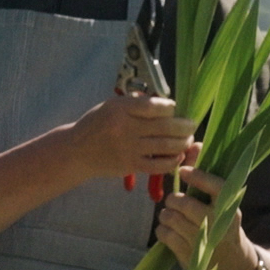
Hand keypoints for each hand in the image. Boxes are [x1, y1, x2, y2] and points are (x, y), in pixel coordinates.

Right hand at [66, 94, 195, 180]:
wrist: (77, 151)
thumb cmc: (96, 125)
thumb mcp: (111, 106)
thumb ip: (135, 103)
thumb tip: (165, 104)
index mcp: (120, 109)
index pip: (154, 106)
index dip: (170, 107)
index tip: (175, 108)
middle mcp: (125, 128)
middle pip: (165, 126)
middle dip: (185, 126)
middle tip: (192, 125)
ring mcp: (129, 148)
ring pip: (166, 146)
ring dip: (182, 143)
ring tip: (188, 140)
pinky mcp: (130, 165)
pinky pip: (158, 165)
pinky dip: (172, 161)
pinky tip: (177, 156)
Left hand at [154, 149, 259, 269]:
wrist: (232, 264)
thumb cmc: (222, 223)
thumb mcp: (221, 201)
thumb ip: (205, 172)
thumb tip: (194, 143)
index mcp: (229, 207)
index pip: (215, 186)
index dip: (197, 176)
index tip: (182, 170)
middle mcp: (217, 223)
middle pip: (184, 203)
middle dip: (174, 200)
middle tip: (175, 202)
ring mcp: (202, 241)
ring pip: (170, 218)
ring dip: (166, 214)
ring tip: (173, 216)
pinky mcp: (188, 256)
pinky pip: (164, 234)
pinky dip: (162, 230)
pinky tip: (170, 231)